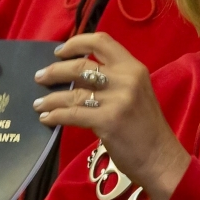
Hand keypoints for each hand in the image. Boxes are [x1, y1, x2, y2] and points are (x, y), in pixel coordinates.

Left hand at [34, 33, 190, 199]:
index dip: (76, 43)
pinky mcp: (107, 121)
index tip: (59, 51)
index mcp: (133, 68)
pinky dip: (55, 115)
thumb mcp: (136, 93)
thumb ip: (113, 81)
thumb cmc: (146, 128)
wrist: (161, 158)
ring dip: (50, 98)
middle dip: (55, 71)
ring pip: (72, 92)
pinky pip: (72, 113)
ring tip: (39, 103)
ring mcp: (117, 100)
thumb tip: (75, 76)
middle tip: (40, 77)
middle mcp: (126, 79)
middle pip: (80, 65)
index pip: (101, 42)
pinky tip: (47, 118)